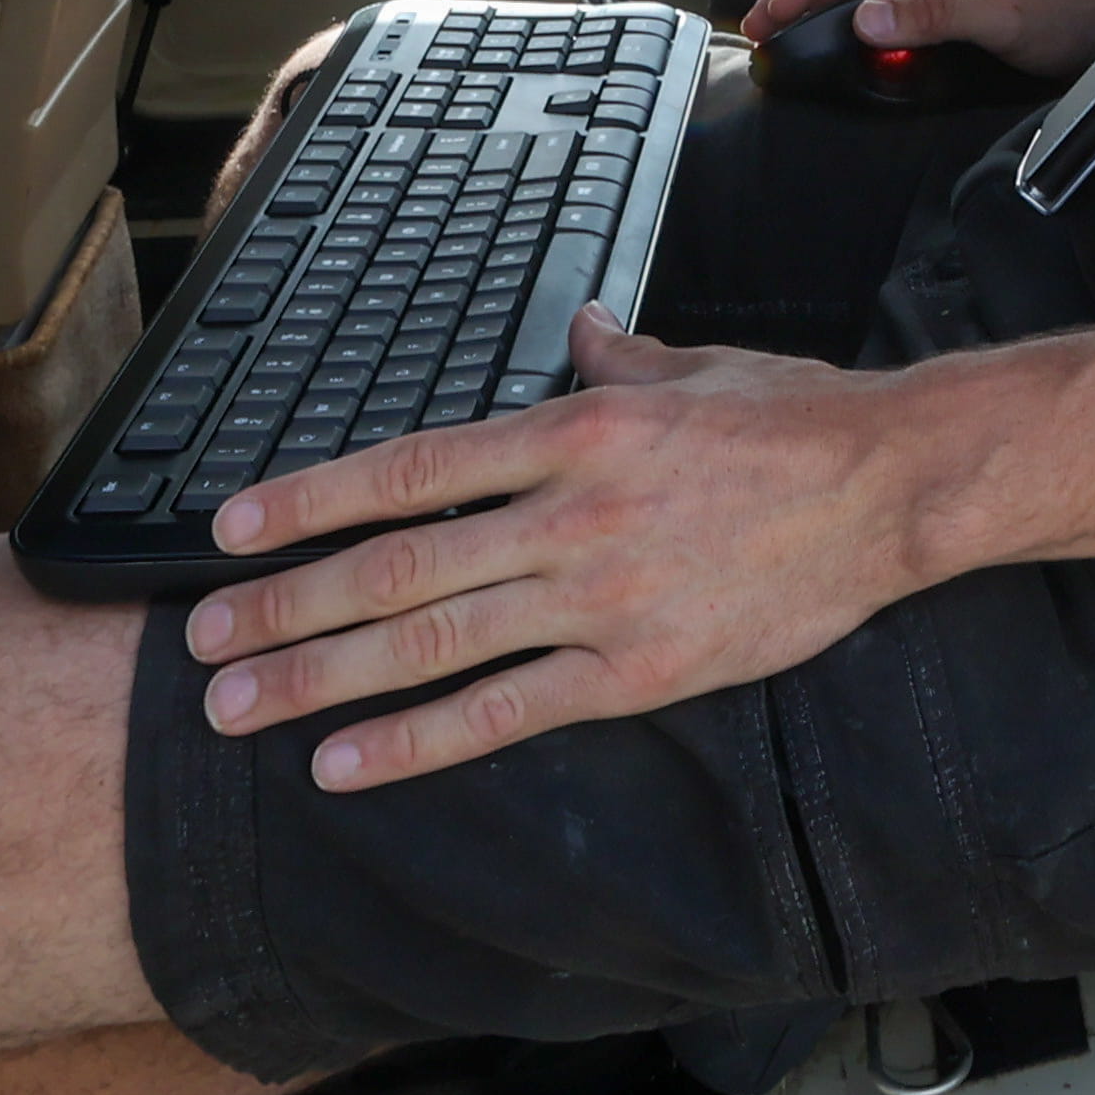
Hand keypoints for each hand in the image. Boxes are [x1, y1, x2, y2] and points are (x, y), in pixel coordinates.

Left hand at [183, 319, 937, 786]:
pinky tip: (346, 763)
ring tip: (239, 707)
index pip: (412, 468)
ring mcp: (601, 597)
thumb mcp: (696, 368)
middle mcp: (571, 514)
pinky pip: (506, 712)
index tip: (231, 529)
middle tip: (202, 643)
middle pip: (396, 565)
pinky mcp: (638, 668)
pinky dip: (417, 741)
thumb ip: (617, 360)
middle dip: (285, 604)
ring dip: (321, 678)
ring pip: (432, 645)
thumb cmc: (797, 421)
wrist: (892, 487)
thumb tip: (576, 330)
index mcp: (576, 430)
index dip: (311, 500)